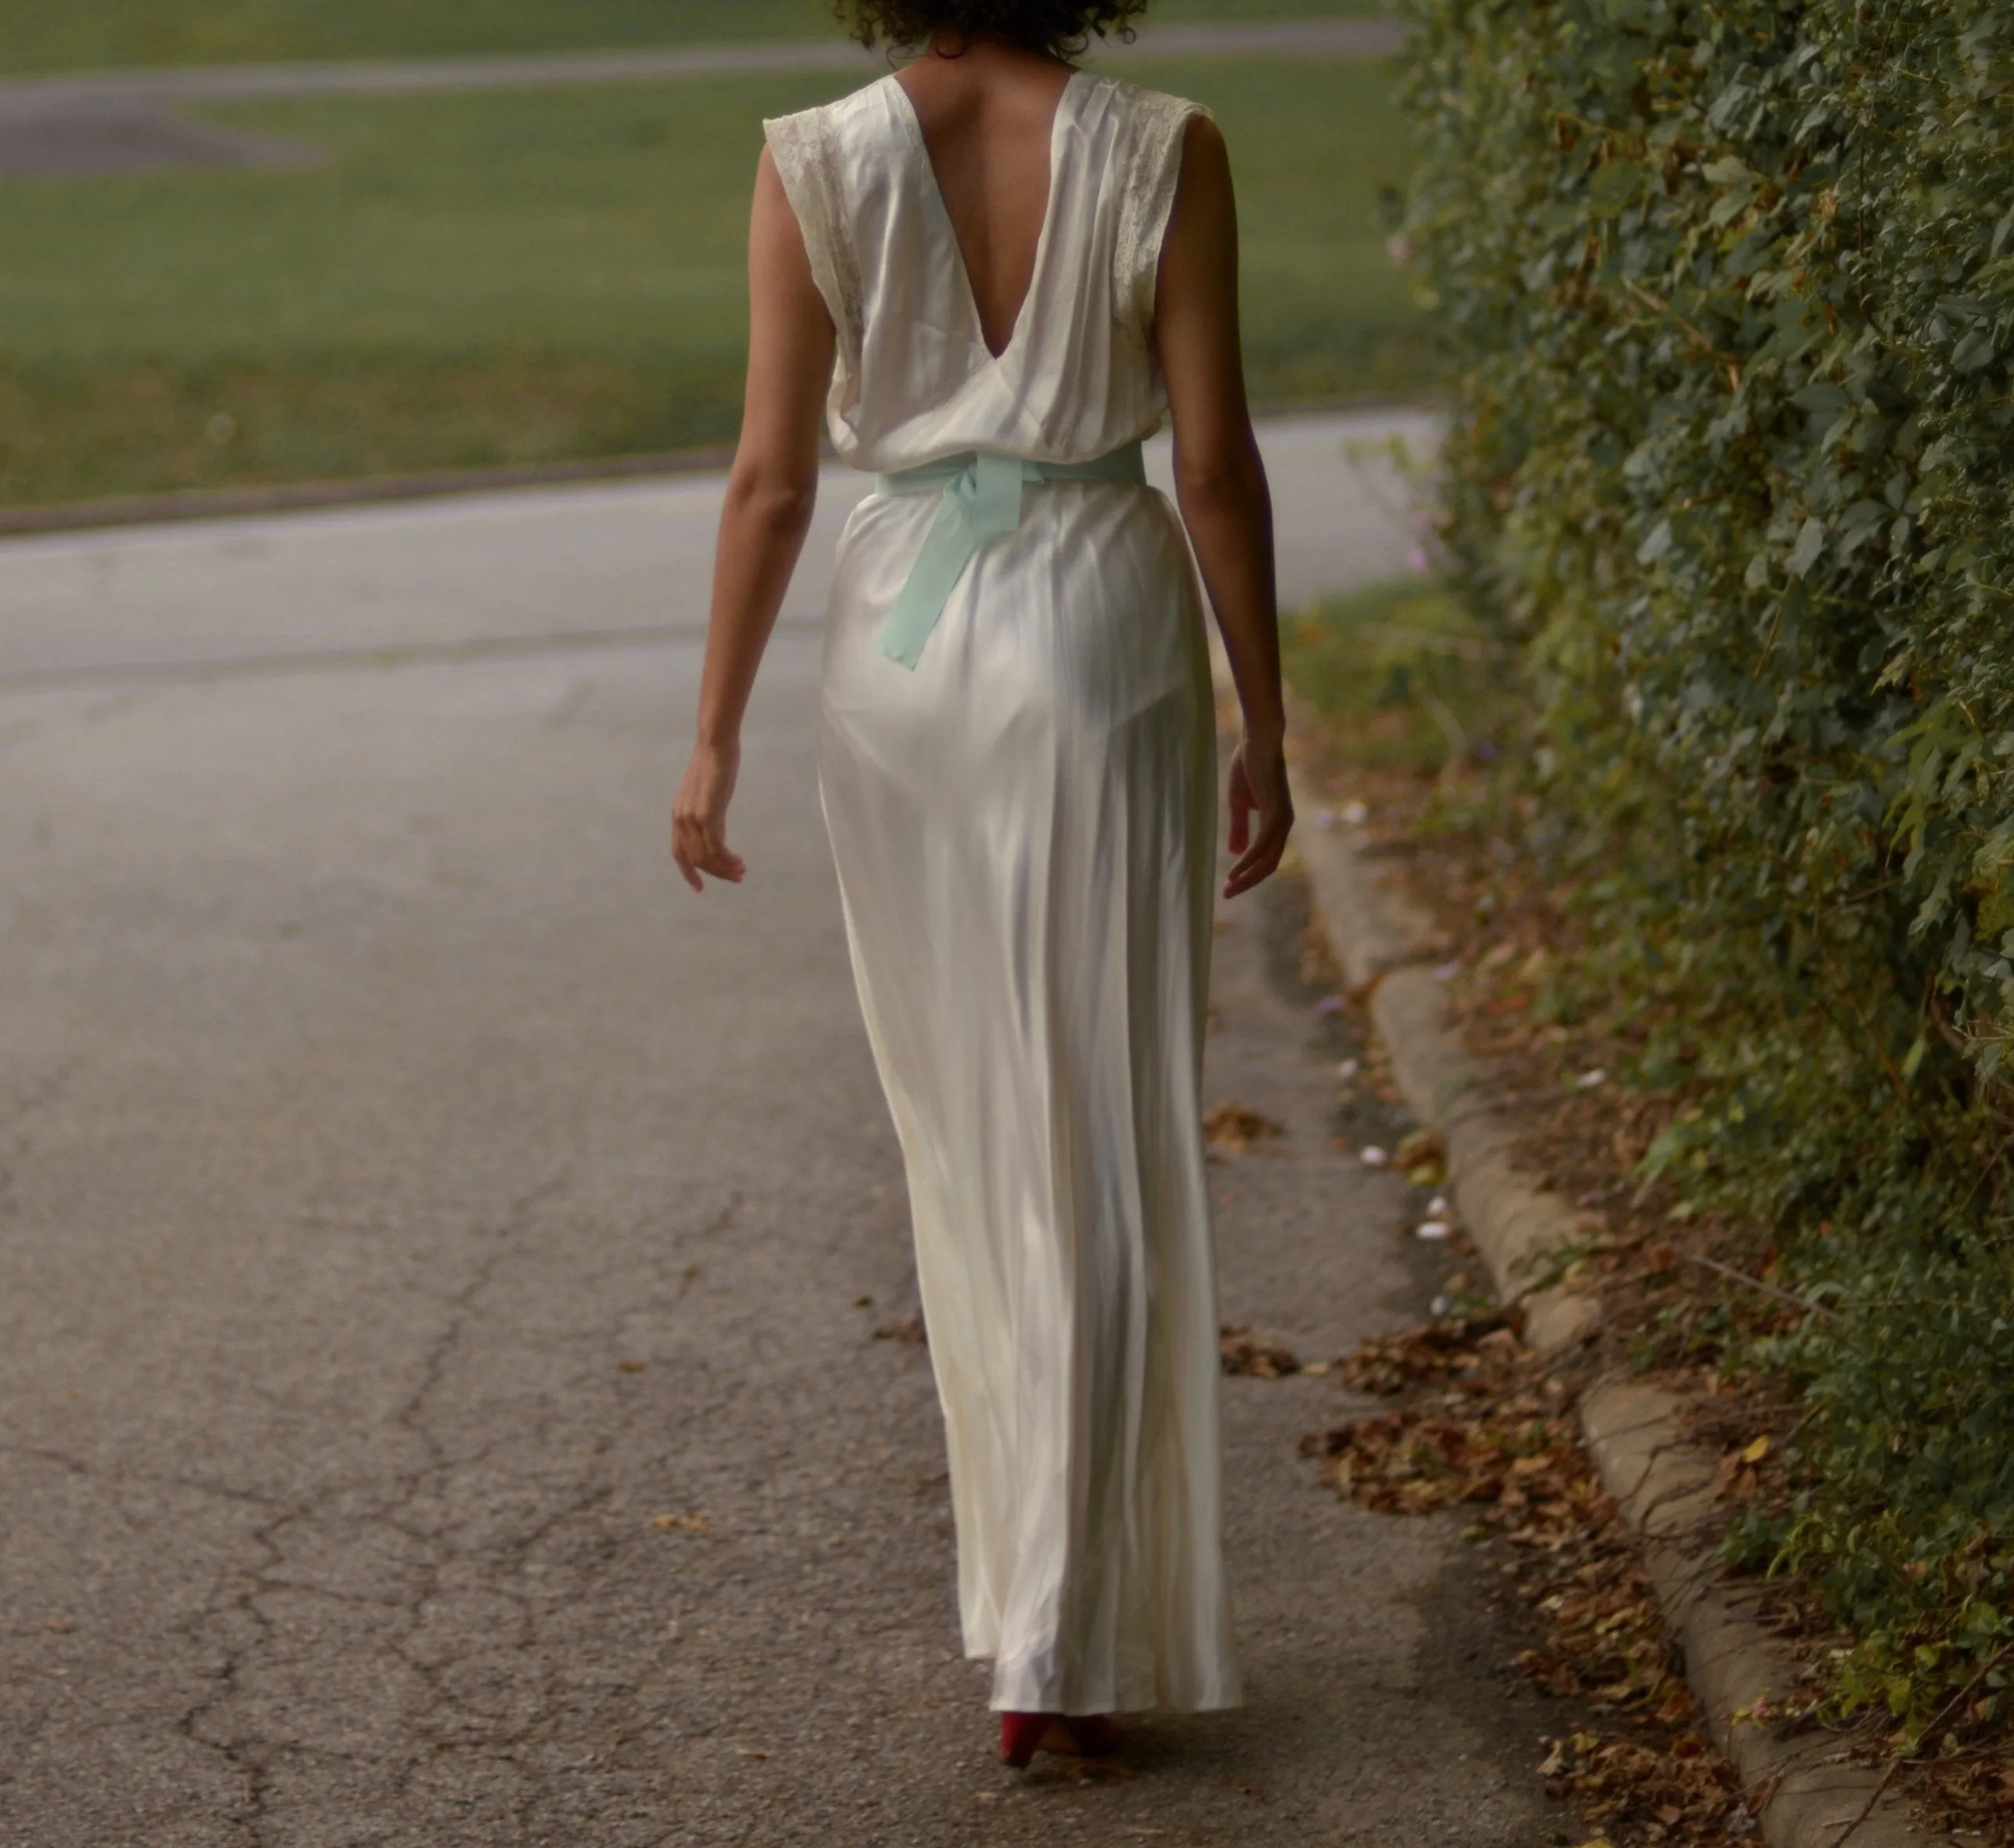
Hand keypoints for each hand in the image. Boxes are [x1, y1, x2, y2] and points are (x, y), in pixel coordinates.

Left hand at [671, 741, 746, 891]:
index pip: (678, 852)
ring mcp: (692, 817)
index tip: (699, 888)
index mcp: (678, 814)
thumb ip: (706, 809)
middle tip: (737, 878)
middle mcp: (680, 819)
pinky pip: (716, 847)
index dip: (688, 872)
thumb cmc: (715, 762)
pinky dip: (727, 859)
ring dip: (724, 868)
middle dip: (715, 873)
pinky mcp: (707, 814)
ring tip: (741, 871)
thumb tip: (714, 821)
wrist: (715, 743)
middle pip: (695, 859)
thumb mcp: (707, 791)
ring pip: (705, 857)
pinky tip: (739, 861)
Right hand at [1224, 732, 1291, 899]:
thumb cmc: (1248, 767)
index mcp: (1276, 823)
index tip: (1229, 885)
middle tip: (1227, 895)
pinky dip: (1249, 861)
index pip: (1266, 858)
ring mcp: (1282, 820)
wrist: (1257, 741)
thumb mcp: (1238, 803)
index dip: (1249, 874)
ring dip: (1248, 876)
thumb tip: (1235, 853)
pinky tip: (1235, 870)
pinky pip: (1262, 845)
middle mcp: (1283, 825)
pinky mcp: (1275, 813)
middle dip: (1248, 882)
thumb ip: (1239, 827)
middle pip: (1269, 864)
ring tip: (1229, 888)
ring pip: (1268, 859)